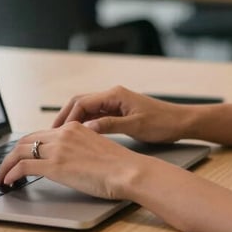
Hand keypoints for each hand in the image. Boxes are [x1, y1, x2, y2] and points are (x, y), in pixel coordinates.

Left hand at [0, 122, 146, 198]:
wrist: (128, 170)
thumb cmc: (119, 166)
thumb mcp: (96, 148)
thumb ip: (79, 149)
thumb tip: (67, 160)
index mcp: (74, 128)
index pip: (41, 134)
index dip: (26, 146)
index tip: (20, 157)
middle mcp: (63, 133)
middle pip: (26, 140)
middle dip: (11, 155)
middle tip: (5, 168)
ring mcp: (58, 148)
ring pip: (20, 151)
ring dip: (6, 165)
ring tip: (2, 177)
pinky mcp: (55, 165)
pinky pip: (23, 166)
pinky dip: (11, 173)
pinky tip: (8, 182)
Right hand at [52, 86, 190, 142]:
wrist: (181, 122)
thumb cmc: (162, 123)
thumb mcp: (136, 126)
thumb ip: (110, 125)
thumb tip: (86, 127)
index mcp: (115, 95)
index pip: (83, 102)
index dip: (68, 117)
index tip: (58, 132)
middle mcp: (113, 95)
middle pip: (80, 103)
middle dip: (65, 117)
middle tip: (51, 134)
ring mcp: (115, 103)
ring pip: (87, 109)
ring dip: (73, 121)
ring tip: (61, 137)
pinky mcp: (118, 111)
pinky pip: (96, 115)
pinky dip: (85, 124)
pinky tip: (78, 136)